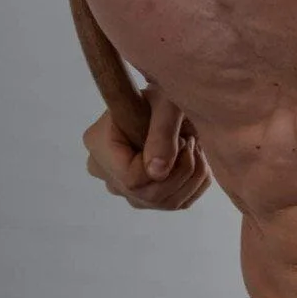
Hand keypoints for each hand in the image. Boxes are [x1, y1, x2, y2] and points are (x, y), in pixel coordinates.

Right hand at [82, 83, 212, 209]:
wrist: (168, 100)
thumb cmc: (163, 94)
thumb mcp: (166, 103)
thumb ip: (162, 133)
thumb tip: (158, 173)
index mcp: (100, 144)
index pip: (132, 179)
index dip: (165, 167)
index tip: (182, 139)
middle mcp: (105, 172)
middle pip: (148, 195)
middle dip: (182, 170)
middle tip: (191, 140)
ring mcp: (124, 188)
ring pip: (166, 203)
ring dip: (193, 175)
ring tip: (195, 145)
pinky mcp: (145, 197)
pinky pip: (178, 203)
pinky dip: (196, 183)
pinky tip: (196, 158)